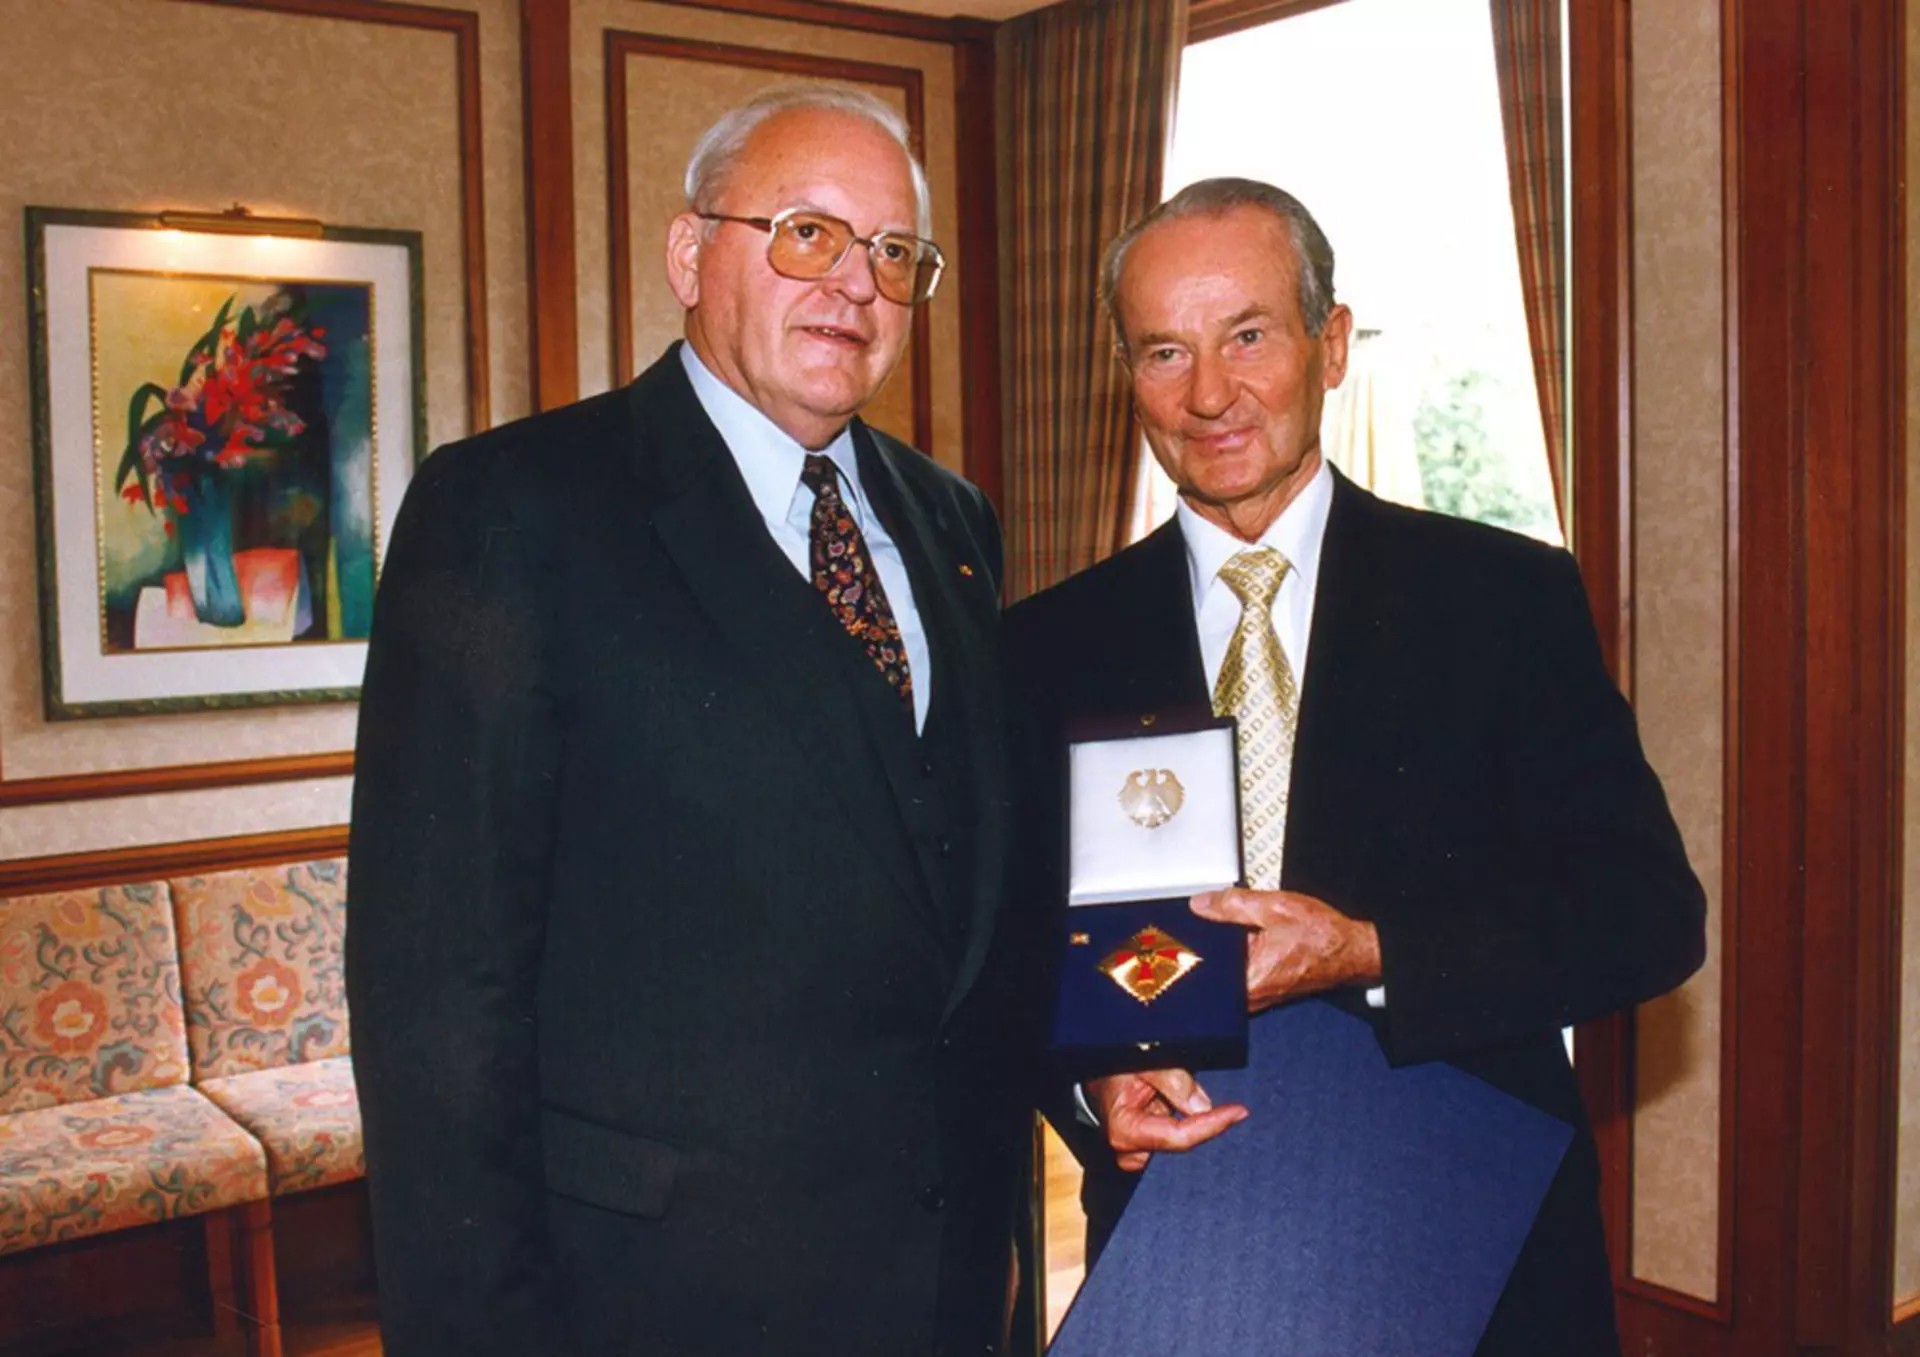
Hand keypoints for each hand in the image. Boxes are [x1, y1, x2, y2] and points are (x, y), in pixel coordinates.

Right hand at [1086, 1068, 1248, 1171]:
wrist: (1097, 1075)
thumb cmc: (1114, 1067)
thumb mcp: (1142, 1061)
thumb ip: (1171, 1079)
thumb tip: (1202, 1106)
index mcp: (1125, 1131)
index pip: (1179, 1137)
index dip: (1212, 1124)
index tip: (1239, 1112)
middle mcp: (1131, 1150)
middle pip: (1183, 1141)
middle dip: (1204, 1122)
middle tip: (1223, 1103)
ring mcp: (1139, 1153)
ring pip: (1183, 1140)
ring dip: (1195, 1120)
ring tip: (1191, 1096)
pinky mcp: (1148, 1149)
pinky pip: (1179, 1138)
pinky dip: (1190, 1122)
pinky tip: (1191, 1103)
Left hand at [1191, 888, 1381, 1011]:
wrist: (1353, 951)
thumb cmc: (1322, 935)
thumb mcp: (1274, 907)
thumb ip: (1232, 905)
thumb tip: (1200, 905)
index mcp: (1249, 979)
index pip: (1202, 970)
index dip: (1186, 951)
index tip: (1172, 938)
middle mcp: (1250, 995)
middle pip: (1209, 974)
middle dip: (1199, 950)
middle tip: (1187, 930)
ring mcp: (1256, 996)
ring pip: (1221, 975)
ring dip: (1215, 955)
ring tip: (1208, 933)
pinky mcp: (1262, 990)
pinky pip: (1235, 976)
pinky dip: (1230, 959)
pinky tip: (1230, 940)